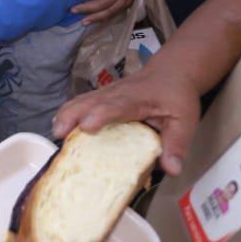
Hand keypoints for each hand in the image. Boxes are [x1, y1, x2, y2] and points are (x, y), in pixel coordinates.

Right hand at [52, 61, 199, 175]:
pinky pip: (81, 102)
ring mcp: (106, 93)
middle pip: (90, 101)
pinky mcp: (102, 96)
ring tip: (55, 132)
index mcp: (137, 99)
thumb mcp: (185, 121)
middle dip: (72, 115)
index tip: (86, 127)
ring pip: (82, 100)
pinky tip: (59, 125)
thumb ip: (177, 145)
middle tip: (59, 133)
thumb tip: (171, 170)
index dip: (100, 115)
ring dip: (66, 114)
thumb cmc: (177, 96)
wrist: (172, 71)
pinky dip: (68, 112)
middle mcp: (117, 93)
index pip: (117, 106)